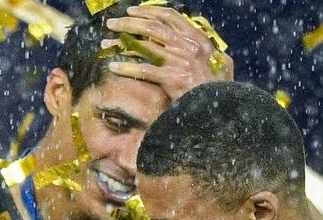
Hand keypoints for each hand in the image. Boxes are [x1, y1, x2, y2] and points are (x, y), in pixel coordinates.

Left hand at [103, 5, 232, 101]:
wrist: (216, 107)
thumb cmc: (215, 87)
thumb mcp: (215, 61)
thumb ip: (199, 48)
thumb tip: (187, 36)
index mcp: (197, 38)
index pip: (171, 16)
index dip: (149, 11)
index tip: (132, 11)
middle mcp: (189, 46)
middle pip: (153, 26)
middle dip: (129, 22)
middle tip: (112, 23)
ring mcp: (181, 61)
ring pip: (145, 45)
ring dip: (122, 42)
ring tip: (105, 42)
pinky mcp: (172, 78)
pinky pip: (144, 70)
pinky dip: (127, 67)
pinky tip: (113, 66)